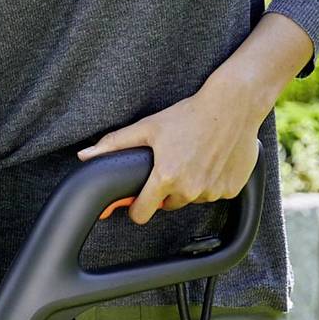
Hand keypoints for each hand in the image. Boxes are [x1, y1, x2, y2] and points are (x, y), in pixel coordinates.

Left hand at [77, 79, 267, 225]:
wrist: (233, 106)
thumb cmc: (189, 114)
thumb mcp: (148, 127)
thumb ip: (115, 145)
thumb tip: (85, 156)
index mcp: (165, 178)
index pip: (141, 214)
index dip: (138, 207)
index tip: (140, 199)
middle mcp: (189, 189)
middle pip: (168, 205)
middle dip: (166, 191)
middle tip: (172, 164)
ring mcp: (212, 192)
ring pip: (193, 199)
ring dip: (190, 186)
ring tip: (194, 158)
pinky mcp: (231, 190)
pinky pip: (215, 193)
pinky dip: (213, 182)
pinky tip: (213, 160)